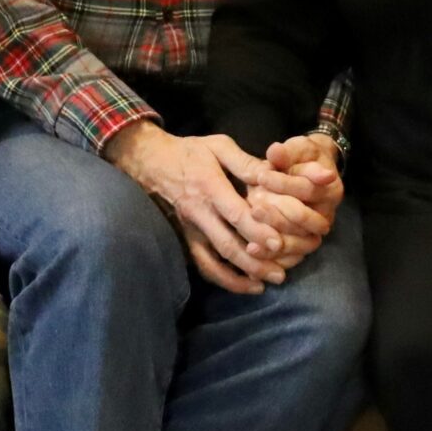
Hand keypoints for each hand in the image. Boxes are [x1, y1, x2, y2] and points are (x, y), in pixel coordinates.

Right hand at [106, 123, 304, 290]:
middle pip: (226, 244)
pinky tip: (243, 285)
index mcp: (209, 187)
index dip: (257, 230)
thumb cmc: (190, 152)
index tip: (278, 243)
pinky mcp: (185, 240)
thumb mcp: (218, 145)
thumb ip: (245, 162)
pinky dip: (222, 279)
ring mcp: (190, 230)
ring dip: (239, 277)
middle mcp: (199, 213)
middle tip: (280, 274)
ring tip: (264, 285)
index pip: (234, 214)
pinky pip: (202, 265)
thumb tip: (271, 175)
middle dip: (254, 262)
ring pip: (213, 262)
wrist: (151, 162)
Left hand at [246, 134, 344, 268]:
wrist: (309, 172)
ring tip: (251, 236)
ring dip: (274, 240)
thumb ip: (286, 153)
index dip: (283, 183)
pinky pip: (293, 258)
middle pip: (303, 218)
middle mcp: (328, 213)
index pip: (306, 188)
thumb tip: (275, 151)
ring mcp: (317, 233)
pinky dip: (274, 258)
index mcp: (331, 188)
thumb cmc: (301, 159)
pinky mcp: (305, 246)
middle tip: (253, 206)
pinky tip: (253, 251)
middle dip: (277, 214)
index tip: (260, 175)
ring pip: (300, 242)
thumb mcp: (296, 149)